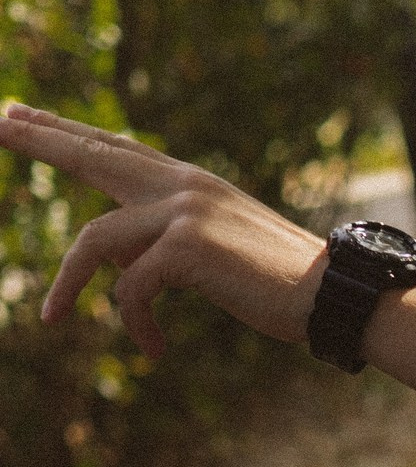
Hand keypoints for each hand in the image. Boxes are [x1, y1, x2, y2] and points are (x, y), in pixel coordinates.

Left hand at [0, 104, 326, 359]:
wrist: (333, 295)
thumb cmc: (287, 286)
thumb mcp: (224, 252)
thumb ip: (174, 241)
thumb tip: (124, 256)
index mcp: (193, 183)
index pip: (119, 149)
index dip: (70, 132)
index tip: (25, 116)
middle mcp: (183, 185)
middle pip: (94, 155)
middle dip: (41, 141)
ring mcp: (183, 211)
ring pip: (95, 239)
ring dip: (66, 284)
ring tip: (50, 317)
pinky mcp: (184, 247)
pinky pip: (130, 287)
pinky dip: (135, 324)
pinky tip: (154, 351)